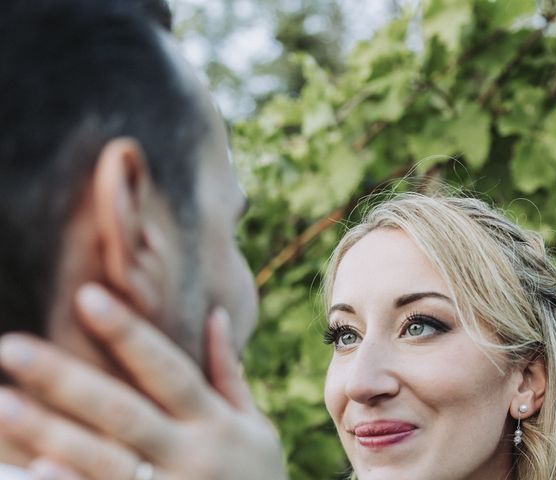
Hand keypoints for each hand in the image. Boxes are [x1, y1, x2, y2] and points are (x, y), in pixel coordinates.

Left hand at [0, 283, 287, 479]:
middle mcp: (190, 455)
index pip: (167, 369)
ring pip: (103, 460)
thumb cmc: (259, 477)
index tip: (89, 296)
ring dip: (50, 432)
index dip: (129, 334)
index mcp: (215, 422)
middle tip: (11, 348)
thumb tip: (216, 314)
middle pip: (122, 412)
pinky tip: (33, 470)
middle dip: (67, 380)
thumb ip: (229, 373)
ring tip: (3, 403)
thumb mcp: (255, 426)